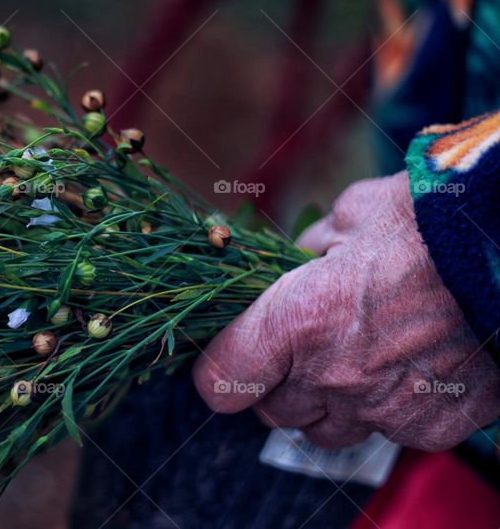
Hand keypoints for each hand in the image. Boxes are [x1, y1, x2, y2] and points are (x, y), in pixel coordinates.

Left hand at [193, 171, 499, 449]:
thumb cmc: (432, 222)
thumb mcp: (351, 216)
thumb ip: (307, 250)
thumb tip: (294, 263)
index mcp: (300, 321)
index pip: (222, 382)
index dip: (219, 371)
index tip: (228, 359)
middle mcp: (335, 376)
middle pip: (272, 412)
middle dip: (277, 383)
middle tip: (300, 349)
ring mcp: (384, 409)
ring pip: (326, 431)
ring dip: (327, 404)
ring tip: (355, 360)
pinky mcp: (430, 429)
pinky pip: (385, 434)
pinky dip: (386, 409)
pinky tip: (406, 370)